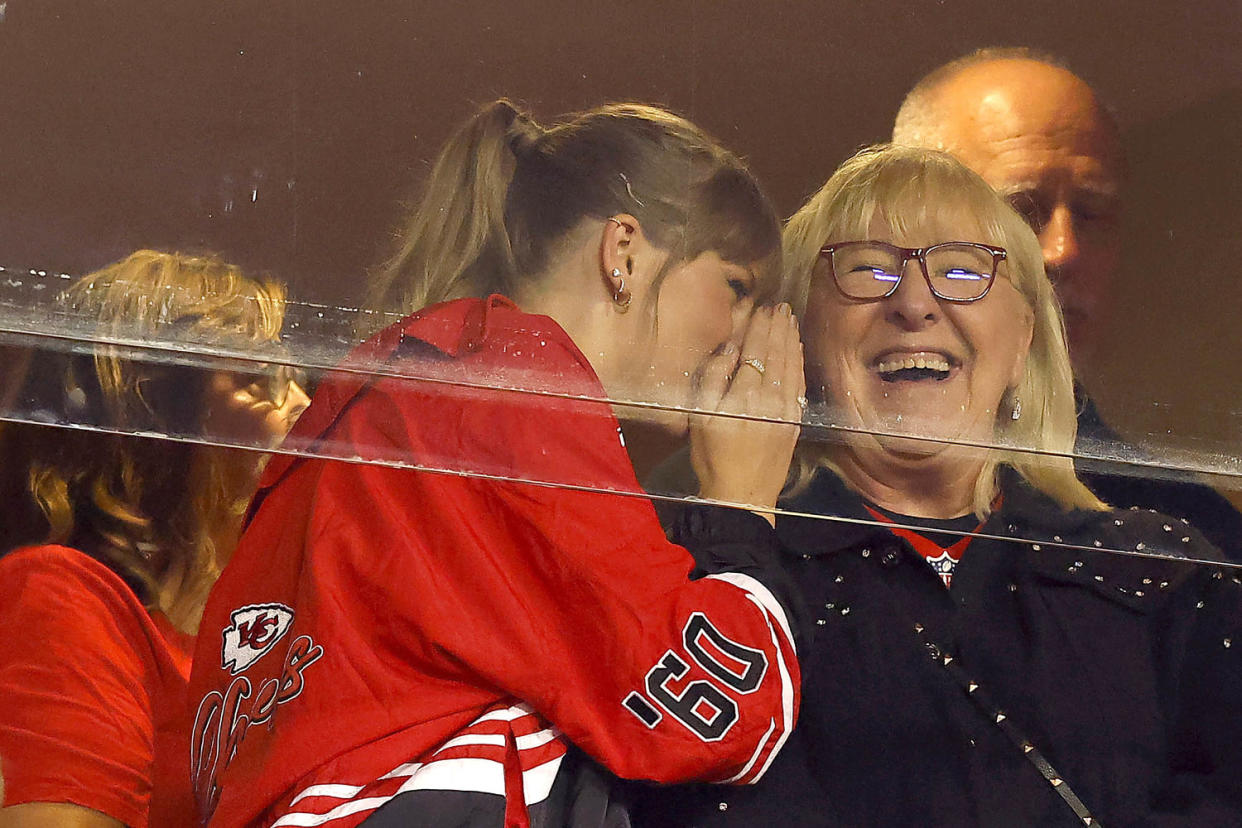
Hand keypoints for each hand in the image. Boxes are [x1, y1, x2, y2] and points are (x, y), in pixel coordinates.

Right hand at [690, 304, 804, 524]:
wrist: (742, 497)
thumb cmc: (713, 457)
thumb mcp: (700, 417)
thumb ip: (713, 378)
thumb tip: (730, 348)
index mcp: (744, 394)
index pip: (755, 350)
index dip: (759, 327)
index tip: (762, 307)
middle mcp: (770, 397)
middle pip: (777, 353)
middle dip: (778, 327)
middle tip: (781, 306)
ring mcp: (786, 409)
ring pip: (791, 364)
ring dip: (791, 339)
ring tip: (790, 319)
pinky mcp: (794, 421)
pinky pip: (798, 383)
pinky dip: (798, 361)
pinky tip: (797, 349)